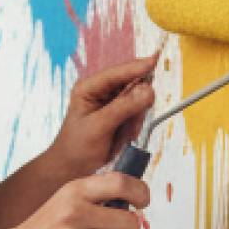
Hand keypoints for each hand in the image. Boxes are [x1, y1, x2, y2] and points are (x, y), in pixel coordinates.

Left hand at [50, 53, 159, 173]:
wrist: (73, 167)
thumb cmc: (77, 147)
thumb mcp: (100, 126)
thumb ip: (123, 108)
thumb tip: (148, 90)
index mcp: (88, 88)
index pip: (116, 72)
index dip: (136, 67)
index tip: (155, 61)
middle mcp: (100, 91)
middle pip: (132, 83)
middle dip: (136, 104)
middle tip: (131, 123)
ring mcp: (112, 101)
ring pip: (139, 99)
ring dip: (135, 118)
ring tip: (123, 133)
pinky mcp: (120, 113)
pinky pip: (138, 112)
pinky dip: (135, 124)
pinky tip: (125, 135)